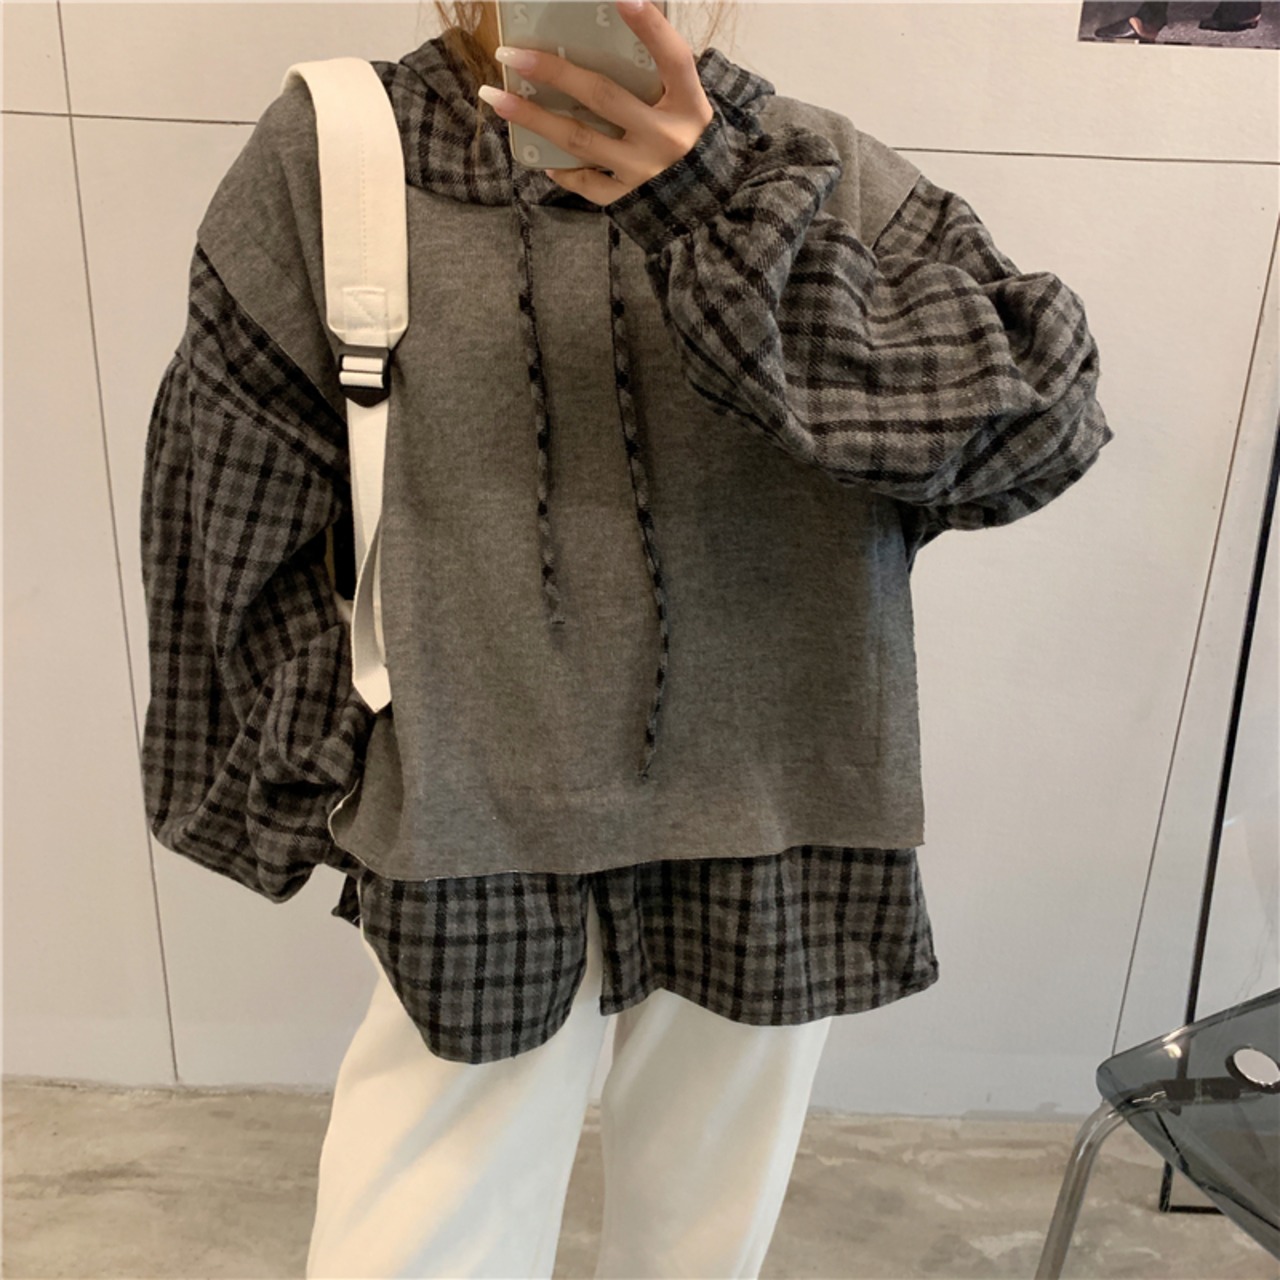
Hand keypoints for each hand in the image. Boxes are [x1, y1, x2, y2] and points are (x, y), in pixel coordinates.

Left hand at [479, 0, 714, 206]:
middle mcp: (666, 136)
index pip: (673, 57)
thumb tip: (614, 19)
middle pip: (603, 96)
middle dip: (553, 70)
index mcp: (688, 103)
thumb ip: (656, 70)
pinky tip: (543, 160)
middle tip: (510, 54)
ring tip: (497, 98)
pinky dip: (563, 171)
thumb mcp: (682, 99)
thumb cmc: (684, 132)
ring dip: (533, 118)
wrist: (704, 195)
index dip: (650, 26)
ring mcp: (645, 169)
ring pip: (580, 140)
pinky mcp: (629, 196)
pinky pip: (587, 183)